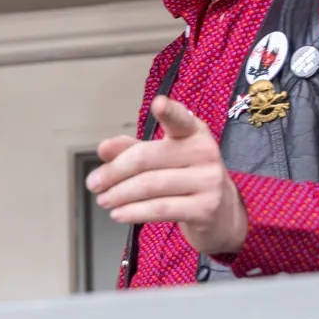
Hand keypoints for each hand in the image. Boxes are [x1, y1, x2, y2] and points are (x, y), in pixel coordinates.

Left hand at [85, 95, 247, 258]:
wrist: (225, 213)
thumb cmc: (189, 178)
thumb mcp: (164, 158)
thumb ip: (132, 149)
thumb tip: (104, 149)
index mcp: (193, 132)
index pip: (180, 119)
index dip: (169, 111)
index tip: (158, 104)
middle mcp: (204, 153)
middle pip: (148, 158)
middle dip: (114, 172)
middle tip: (93, 183)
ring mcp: (208, 181)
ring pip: (151, 185)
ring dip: (119, 194)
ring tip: (103, 200)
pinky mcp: (206, 208)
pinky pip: (161, 209)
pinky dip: (133, 212)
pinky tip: (118, 214)